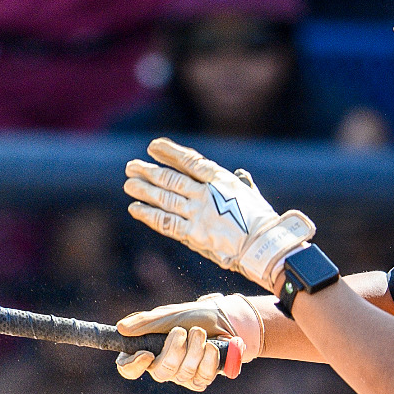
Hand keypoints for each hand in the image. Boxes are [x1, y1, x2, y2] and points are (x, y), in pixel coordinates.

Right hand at [115, 293, 264, 377]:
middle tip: (181, 330)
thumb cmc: (190, 316)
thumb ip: (144, 322)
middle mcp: (161, 367)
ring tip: (200, 331)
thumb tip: (121, 328)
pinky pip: (202, 377)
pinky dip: (209, 358)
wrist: (221, 318)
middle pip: (160, 372)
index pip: (128, 369)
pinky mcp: (201, 379)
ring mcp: (181, 376)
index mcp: (146, 351)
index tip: (146, 354)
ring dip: (195, 348)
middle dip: (174, 350)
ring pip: (183, 373)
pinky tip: (212, 346)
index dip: (133, 366)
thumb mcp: (165, 315)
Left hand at [123, 138, 314, 291]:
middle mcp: (206, 193)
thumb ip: (242, 184)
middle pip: (171, 179)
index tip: (153, 146)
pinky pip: (165, 222)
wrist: (263, 246)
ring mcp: (197, 213)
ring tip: (129, 184)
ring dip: (144, 190)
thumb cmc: (262, 221)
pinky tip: (135, 208)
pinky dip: (148, 214)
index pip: (190, 161)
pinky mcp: (193, 234)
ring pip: (164, 198)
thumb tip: (240, 175)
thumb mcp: (252, 195)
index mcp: (221, 180)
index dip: (170, 152)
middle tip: (132, 166)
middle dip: (150, 171)